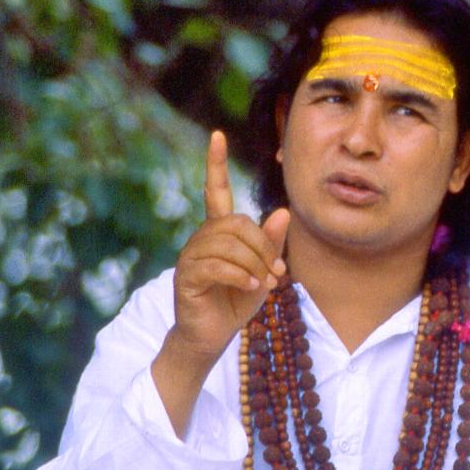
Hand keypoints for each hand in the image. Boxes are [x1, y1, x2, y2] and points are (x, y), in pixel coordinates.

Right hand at [170, 130, 289, 359]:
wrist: (213, 335)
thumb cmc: (236, 300)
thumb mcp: (263, 269)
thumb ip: (272, 243)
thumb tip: (283, 211)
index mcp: (220, 232)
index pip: (216, 190)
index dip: (216, 163)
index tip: (217, 134)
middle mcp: (201, 238)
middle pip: (236, 223)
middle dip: (262, 246)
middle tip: (276, 271)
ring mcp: (190, 256)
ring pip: (227, 244)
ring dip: (253, 263)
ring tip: (264, 282)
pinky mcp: (186, 276)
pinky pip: (216, 266)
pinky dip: (239, 276)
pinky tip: (251, 287)